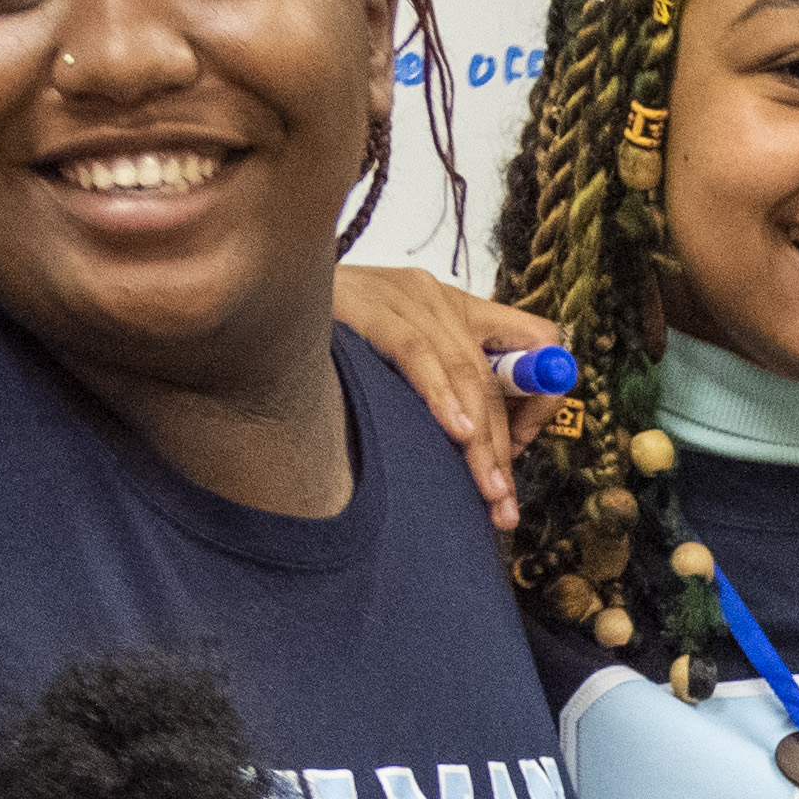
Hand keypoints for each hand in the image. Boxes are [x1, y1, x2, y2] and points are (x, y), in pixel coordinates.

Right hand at [336, 265, 560, 535]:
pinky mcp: (370, 305)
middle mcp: (436, 297)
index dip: (538, 397)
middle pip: (491, 375)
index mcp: (454, 308)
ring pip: (464, 371)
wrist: (259, 303)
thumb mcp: (393, 364)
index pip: (535, 340)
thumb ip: (439, 390)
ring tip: (488, 490)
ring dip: (480, 440)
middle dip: (501, 446)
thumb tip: (480, 449)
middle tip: (503, 502)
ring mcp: (404, 296)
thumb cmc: (326, 343)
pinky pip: (416, 353)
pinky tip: (458, 433)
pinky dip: (441, 395)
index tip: (517, 449)